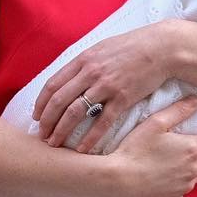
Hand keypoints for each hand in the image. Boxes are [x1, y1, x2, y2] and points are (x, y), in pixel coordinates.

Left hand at [33, 21, 173, 153]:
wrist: (160, 48)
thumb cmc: (130, 48)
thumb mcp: (101, 49)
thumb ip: (84, 63)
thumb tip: (69, 77)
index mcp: (82, 60)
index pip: (53, 84)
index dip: (41, 103)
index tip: (36, 117)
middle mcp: (90, 73)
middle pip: (59, 100)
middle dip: (47, 121)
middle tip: (41, 135)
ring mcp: (106, 86)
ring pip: (75, 112)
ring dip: (62, 130)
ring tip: (55, 143)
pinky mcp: (123, 98)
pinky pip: (102, 122)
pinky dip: (89, 137)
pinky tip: (82, 149)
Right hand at [106, 96, 196, 196]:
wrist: (120, 180)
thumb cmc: (136, 149)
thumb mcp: (155, 123)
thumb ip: (178, 110)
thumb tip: (196, 101)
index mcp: (192, 148)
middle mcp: (194, 168)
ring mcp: (186, 184)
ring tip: (191, 153)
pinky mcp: (176, 195)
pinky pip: (191, 183)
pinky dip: (190, 174)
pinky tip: (178, 169)